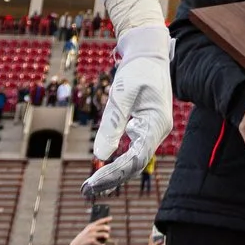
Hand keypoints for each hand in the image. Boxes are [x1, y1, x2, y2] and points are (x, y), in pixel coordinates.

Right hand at [65, 219, 111, 244]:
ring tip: (107, 237)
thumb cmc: (85, 236)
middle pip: (102, 227)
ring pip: (102, 234)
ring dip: (106, 235)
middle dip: (107, 228)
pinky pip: (98, 243)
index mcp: (91, 225)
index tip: (111, 217)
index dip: (106, 219)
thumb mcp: (89, 230)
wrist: (77, 244)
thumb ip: (96, 228)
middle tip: (109, 229)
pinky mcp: (91, 241)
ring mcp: (91, 235)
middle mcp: (91, 229)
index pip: (100, 221)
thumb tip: (107, 227)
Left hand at [83, 27, 171, 196]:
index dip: (114, 172)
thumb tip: (99, 156)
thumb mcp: (121, 94)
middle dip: (111, 178)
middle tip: (85, 191)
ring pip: (134, 160)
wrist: (148, 53)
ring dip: (114, 173)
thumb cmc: (137, 70)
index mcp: (157, 124)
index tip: (92, 182)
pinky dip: (118, 162)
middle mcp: (158, 131)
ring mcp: (153, 131)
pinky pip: (133, 151)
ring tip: (90, 186)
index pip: (136, 158)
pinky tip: (102, 170)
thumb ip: (112, 123)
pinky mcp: (146, 128)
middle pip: (135, 164)